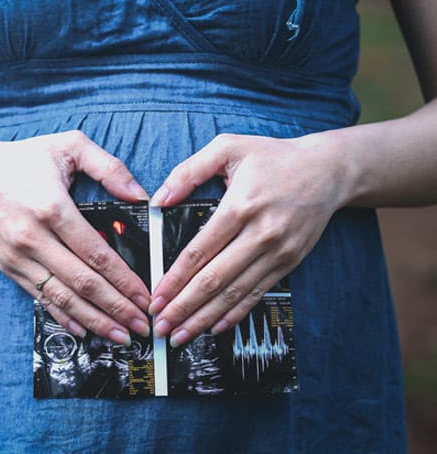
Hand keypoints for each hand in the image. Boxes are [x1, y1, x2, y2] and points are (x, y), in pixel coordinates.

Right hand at [0, 130, 152, 344]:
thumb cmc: (23, 159)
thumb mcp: (69, 145)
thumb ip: (110, 167)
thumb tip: (141, 196)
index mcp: (52, 208)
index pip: (96, 254)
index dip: (124, 280)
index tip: (145, 297)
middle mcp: (32, 237)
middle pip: (82, 282)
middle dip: (116, 308)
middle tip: (142, 326)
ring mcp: (18, 256)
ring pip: (62, 297)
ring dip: (94, 320)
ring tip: (121, 335)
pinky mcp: (9, 267)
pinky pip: (41, 297)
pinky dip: (64, 316)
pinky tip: (86, 329)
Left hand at [148, 133, 349, 346]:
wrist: (329, 170)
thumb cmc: (273, 157)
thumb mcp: (228, 148)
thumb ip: (189, 171)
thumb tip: (158, 199)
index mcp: (241, 206)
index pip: (200, 251)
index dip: (175, 278)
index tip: (156, 297)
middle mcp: (261, 234)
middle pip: (215, 279)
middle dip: (184, 307)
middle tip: (160, 326)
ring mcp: (278, 252)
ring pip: (235, 293)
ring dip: (205, 317)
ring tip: (180, 335)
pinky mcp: (289, 262)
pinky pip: (257, 293)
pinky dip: (236, 313)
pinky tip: (215, 327)